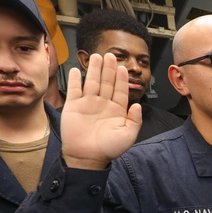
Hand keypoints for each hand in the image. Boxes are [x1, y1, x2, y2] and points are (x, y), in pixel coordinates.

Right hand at [61, 52, 141, 169]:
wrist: (87, 158)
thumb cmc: (108, 149)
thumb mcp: (128, 135)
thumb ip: (135, 120)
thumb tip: (137, 105)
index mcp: (117, 110)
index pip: (120, 90)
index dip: (121, 79)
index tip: (122, 68)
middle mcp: (103, 104)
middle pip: (107, 82)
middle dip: (109, 69)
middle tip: (110, 55)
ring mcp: (88, 104)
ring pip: (92, 82)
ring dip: (94, 70)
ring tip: (96, 57)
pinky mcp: (74, 106)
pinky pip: (74, 90)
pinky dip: (74, 80)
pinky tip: (75, 70)